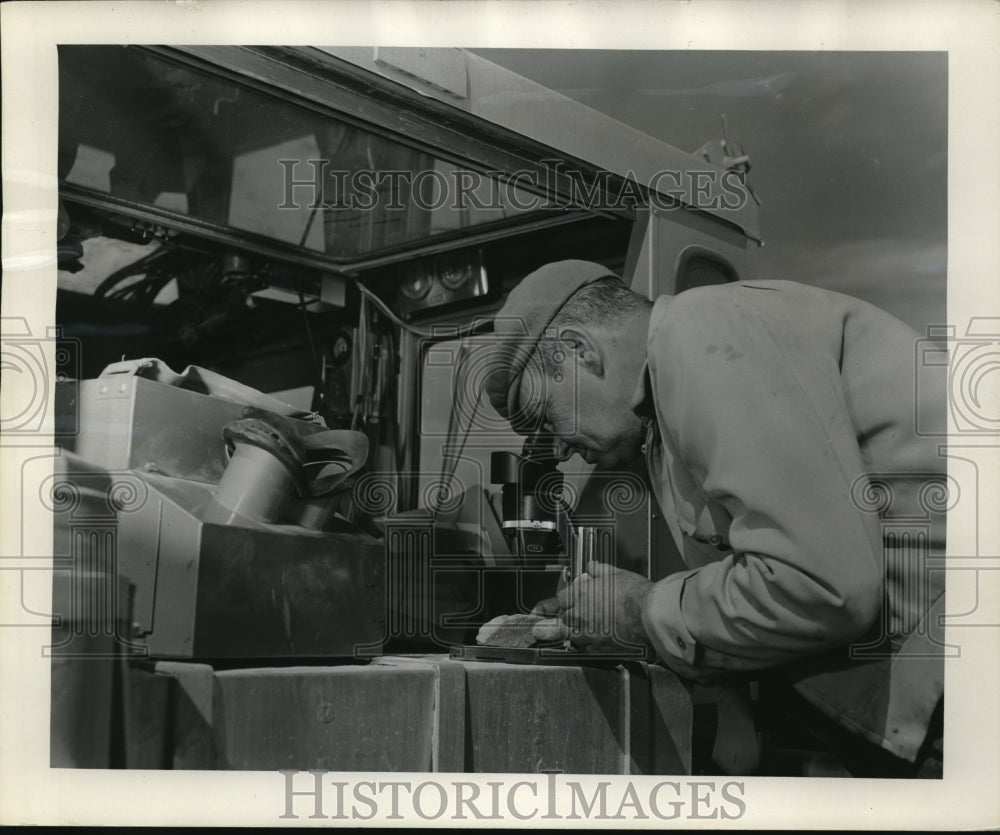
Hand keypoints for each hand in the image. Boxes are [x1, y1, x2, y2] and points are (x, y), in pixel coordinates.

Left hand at [531, 561, 654, 651]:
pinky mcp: (599, 648)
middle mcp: (581, 615)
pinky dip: (591, 644)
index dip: (569, 598)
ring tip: (592, 626)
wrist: (649, 615)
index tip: (576, 598)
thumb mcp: (616, 574)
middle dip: (572, 615)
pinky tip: (602, 637)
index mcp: (581, 594)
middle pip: (565, 618)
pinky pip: (587, 648)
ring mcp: (588, 633)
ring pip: (573, 635)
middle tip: (584, 612)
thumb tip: (591, 567)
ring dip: (579, 631)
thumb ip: (599, 570)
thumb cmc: (635, 594)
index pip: (562, 598)